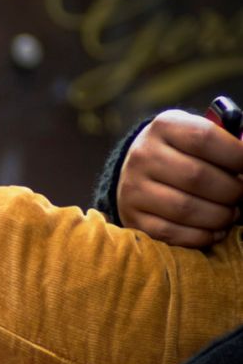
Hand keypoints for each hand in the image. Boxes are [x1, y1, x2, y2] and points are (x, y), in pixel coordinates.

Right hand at [116, 108, 242, 247]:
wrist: (137, 169)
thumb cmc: (181, 151)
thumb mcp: (196, 134)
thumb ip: (224, 143)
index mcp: (164, 127)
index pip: (204, 138)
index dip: (235, 155)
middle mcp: (143, 156)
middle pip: (196, 177)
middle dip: (231, 191)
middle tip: (242, 196)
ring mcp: (133, 188)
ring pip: (184, 209)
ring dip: (219, 216)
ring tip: (232, 214)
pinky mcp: (132, 217)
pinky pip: (170, 233)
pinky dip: (200, 236)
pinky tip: (215, 232)